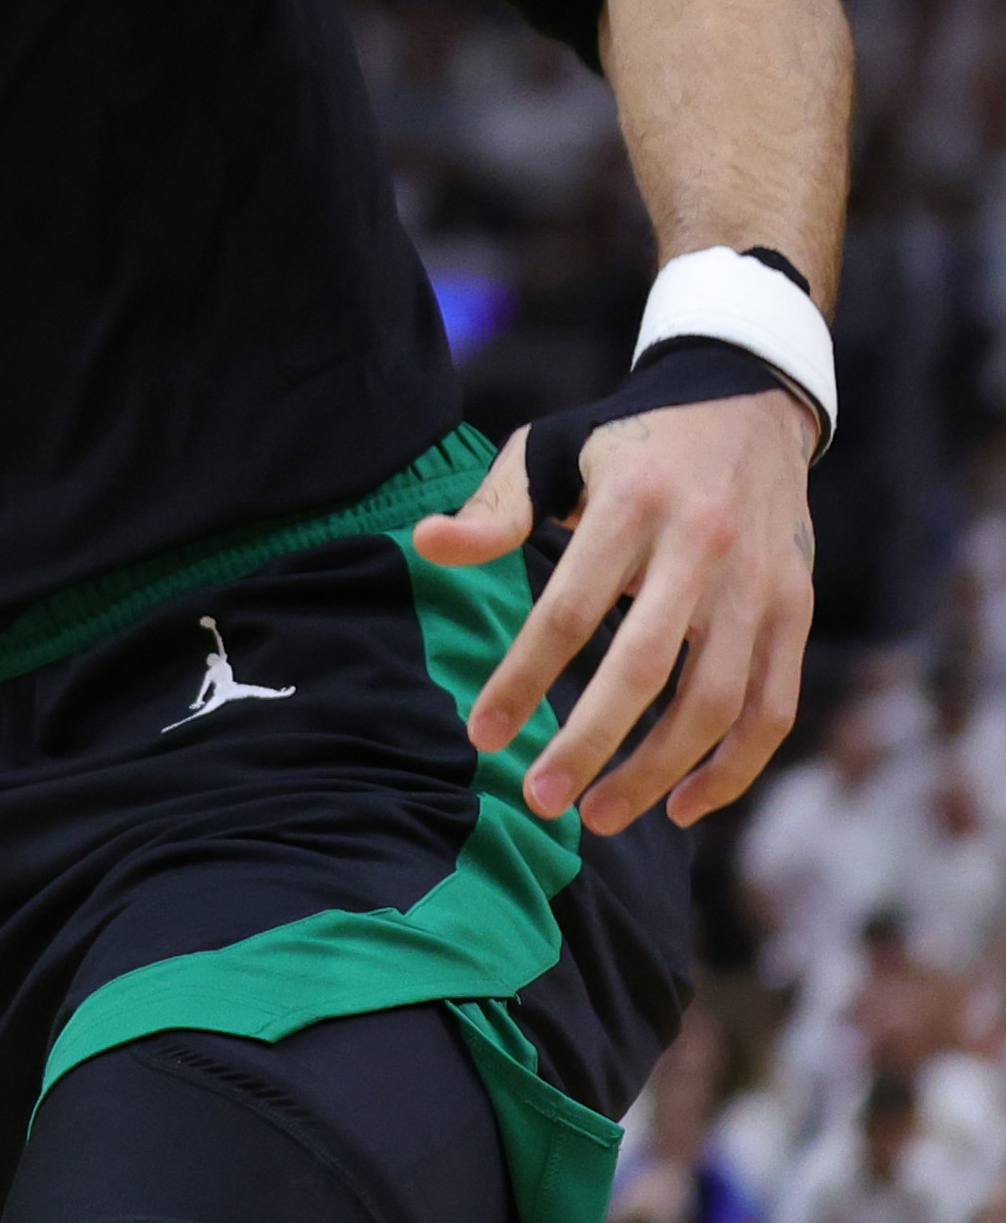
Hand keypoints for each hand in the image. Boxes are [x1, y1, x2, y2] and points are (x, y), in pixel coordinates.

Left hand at [414, 385, 816, 832]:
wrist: (747, 407)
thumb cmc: (626, 443)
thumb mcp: (550, 451)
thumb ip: (494, 509)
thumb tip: (426, 546)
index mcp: (631, 505)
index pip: (567, 609)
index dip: (522, 678)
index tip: (479, 733)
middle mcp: (702, 547)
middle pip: (645, 667)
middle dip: (589, 743)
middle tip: (538, 799)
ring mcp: (759, 585)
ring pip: (717, 702)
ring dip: (658, 771)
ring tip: (598, 815)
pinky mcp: (797, 610)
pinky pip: (773, 708)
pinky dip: (735, 768)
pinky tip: (682, 806)